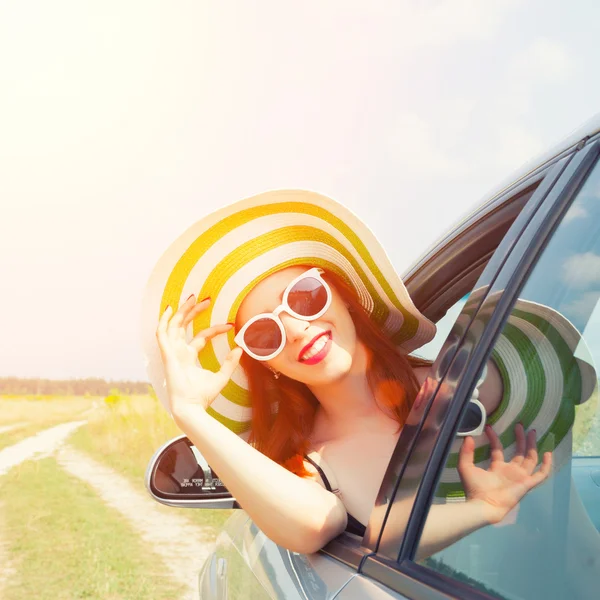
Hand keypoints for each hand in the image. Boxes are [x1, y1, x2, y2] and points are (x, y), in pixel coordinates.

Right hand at [155, 295, 242, 417]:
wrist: (191, 407)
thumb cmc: (203, 396)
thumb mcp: (221, 376)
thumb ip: (230, 362)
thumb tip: (240, 348)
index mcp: (189, 357)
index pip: (201, 337)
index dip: (215, 329)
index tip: (230, 325)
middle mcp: (179, 352)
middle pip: (184, 326)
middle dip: (193, 311)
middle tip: (206, 299)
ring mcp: (172, 353)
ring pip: (174, 326)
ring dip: (182, 311)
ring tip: (193, 297)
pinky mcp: (167, 354)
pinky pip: (162, 334)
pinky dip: (163, 321)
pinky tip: (169, 309)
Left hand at [458, 423, 551, 523]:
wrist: (483, 504)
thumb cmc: (474, 488)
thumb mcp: (466, 466)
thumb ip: (466, 452)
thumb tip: (468, 436)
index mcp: (497, 468)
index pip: (498, 449)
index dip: (494, 438)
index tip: (488, 427)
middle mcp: (510, 471)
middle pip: (519, 452)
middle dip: (520, 438)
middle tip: (519, 424)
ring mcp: (520, 477)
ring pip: (530, 458)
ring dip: (532, 445)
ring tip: (533, 431)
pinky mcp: (527, 484)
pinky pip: (541, 474)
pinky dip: (546, 465)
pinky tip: (548, 453)